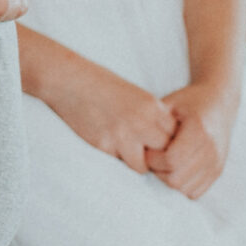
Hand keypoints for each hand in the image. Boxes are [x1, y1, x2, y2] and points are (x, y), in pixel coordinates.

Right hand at [40, 61, 178, 173]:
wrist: (69, 80)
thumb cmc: (101, 85)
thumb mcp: (135, 95)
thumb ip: (151, 116)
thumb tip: (164, 141)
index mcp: (152, 106)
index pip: (176, 136)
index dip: (169, 143)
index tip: (158, 145)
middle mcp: (141, 121)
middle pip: (165, 153)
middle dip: (156, 157)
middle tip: (145, 155)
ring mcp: (122, 135)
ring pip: (144, 166)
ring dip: (136, 164)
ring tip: (127, 154)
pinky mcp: (103, 145)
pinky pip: (118, 164)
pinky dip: (115, 160)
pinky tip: (108, 147)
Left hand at [146, 80, 236, 198]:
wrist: (220, 103)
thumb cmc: (189, 101)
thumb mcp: (171, 103)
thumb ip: (154, 121)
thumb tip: (133, 139)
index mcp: (199, 130)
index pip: (171, 160)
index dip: (154, 158)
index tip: (148, 148)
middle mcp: (211, 150)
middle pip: (176, 179)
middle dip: (158, 171)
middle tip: (153, 158)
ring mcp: (216, 163)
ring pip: (184, 190)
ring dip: (169, 180)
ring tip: (164, 163)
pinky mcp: (217, 172)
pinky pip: (194, 193)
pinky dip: (181, 185)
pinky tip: (175, 169)